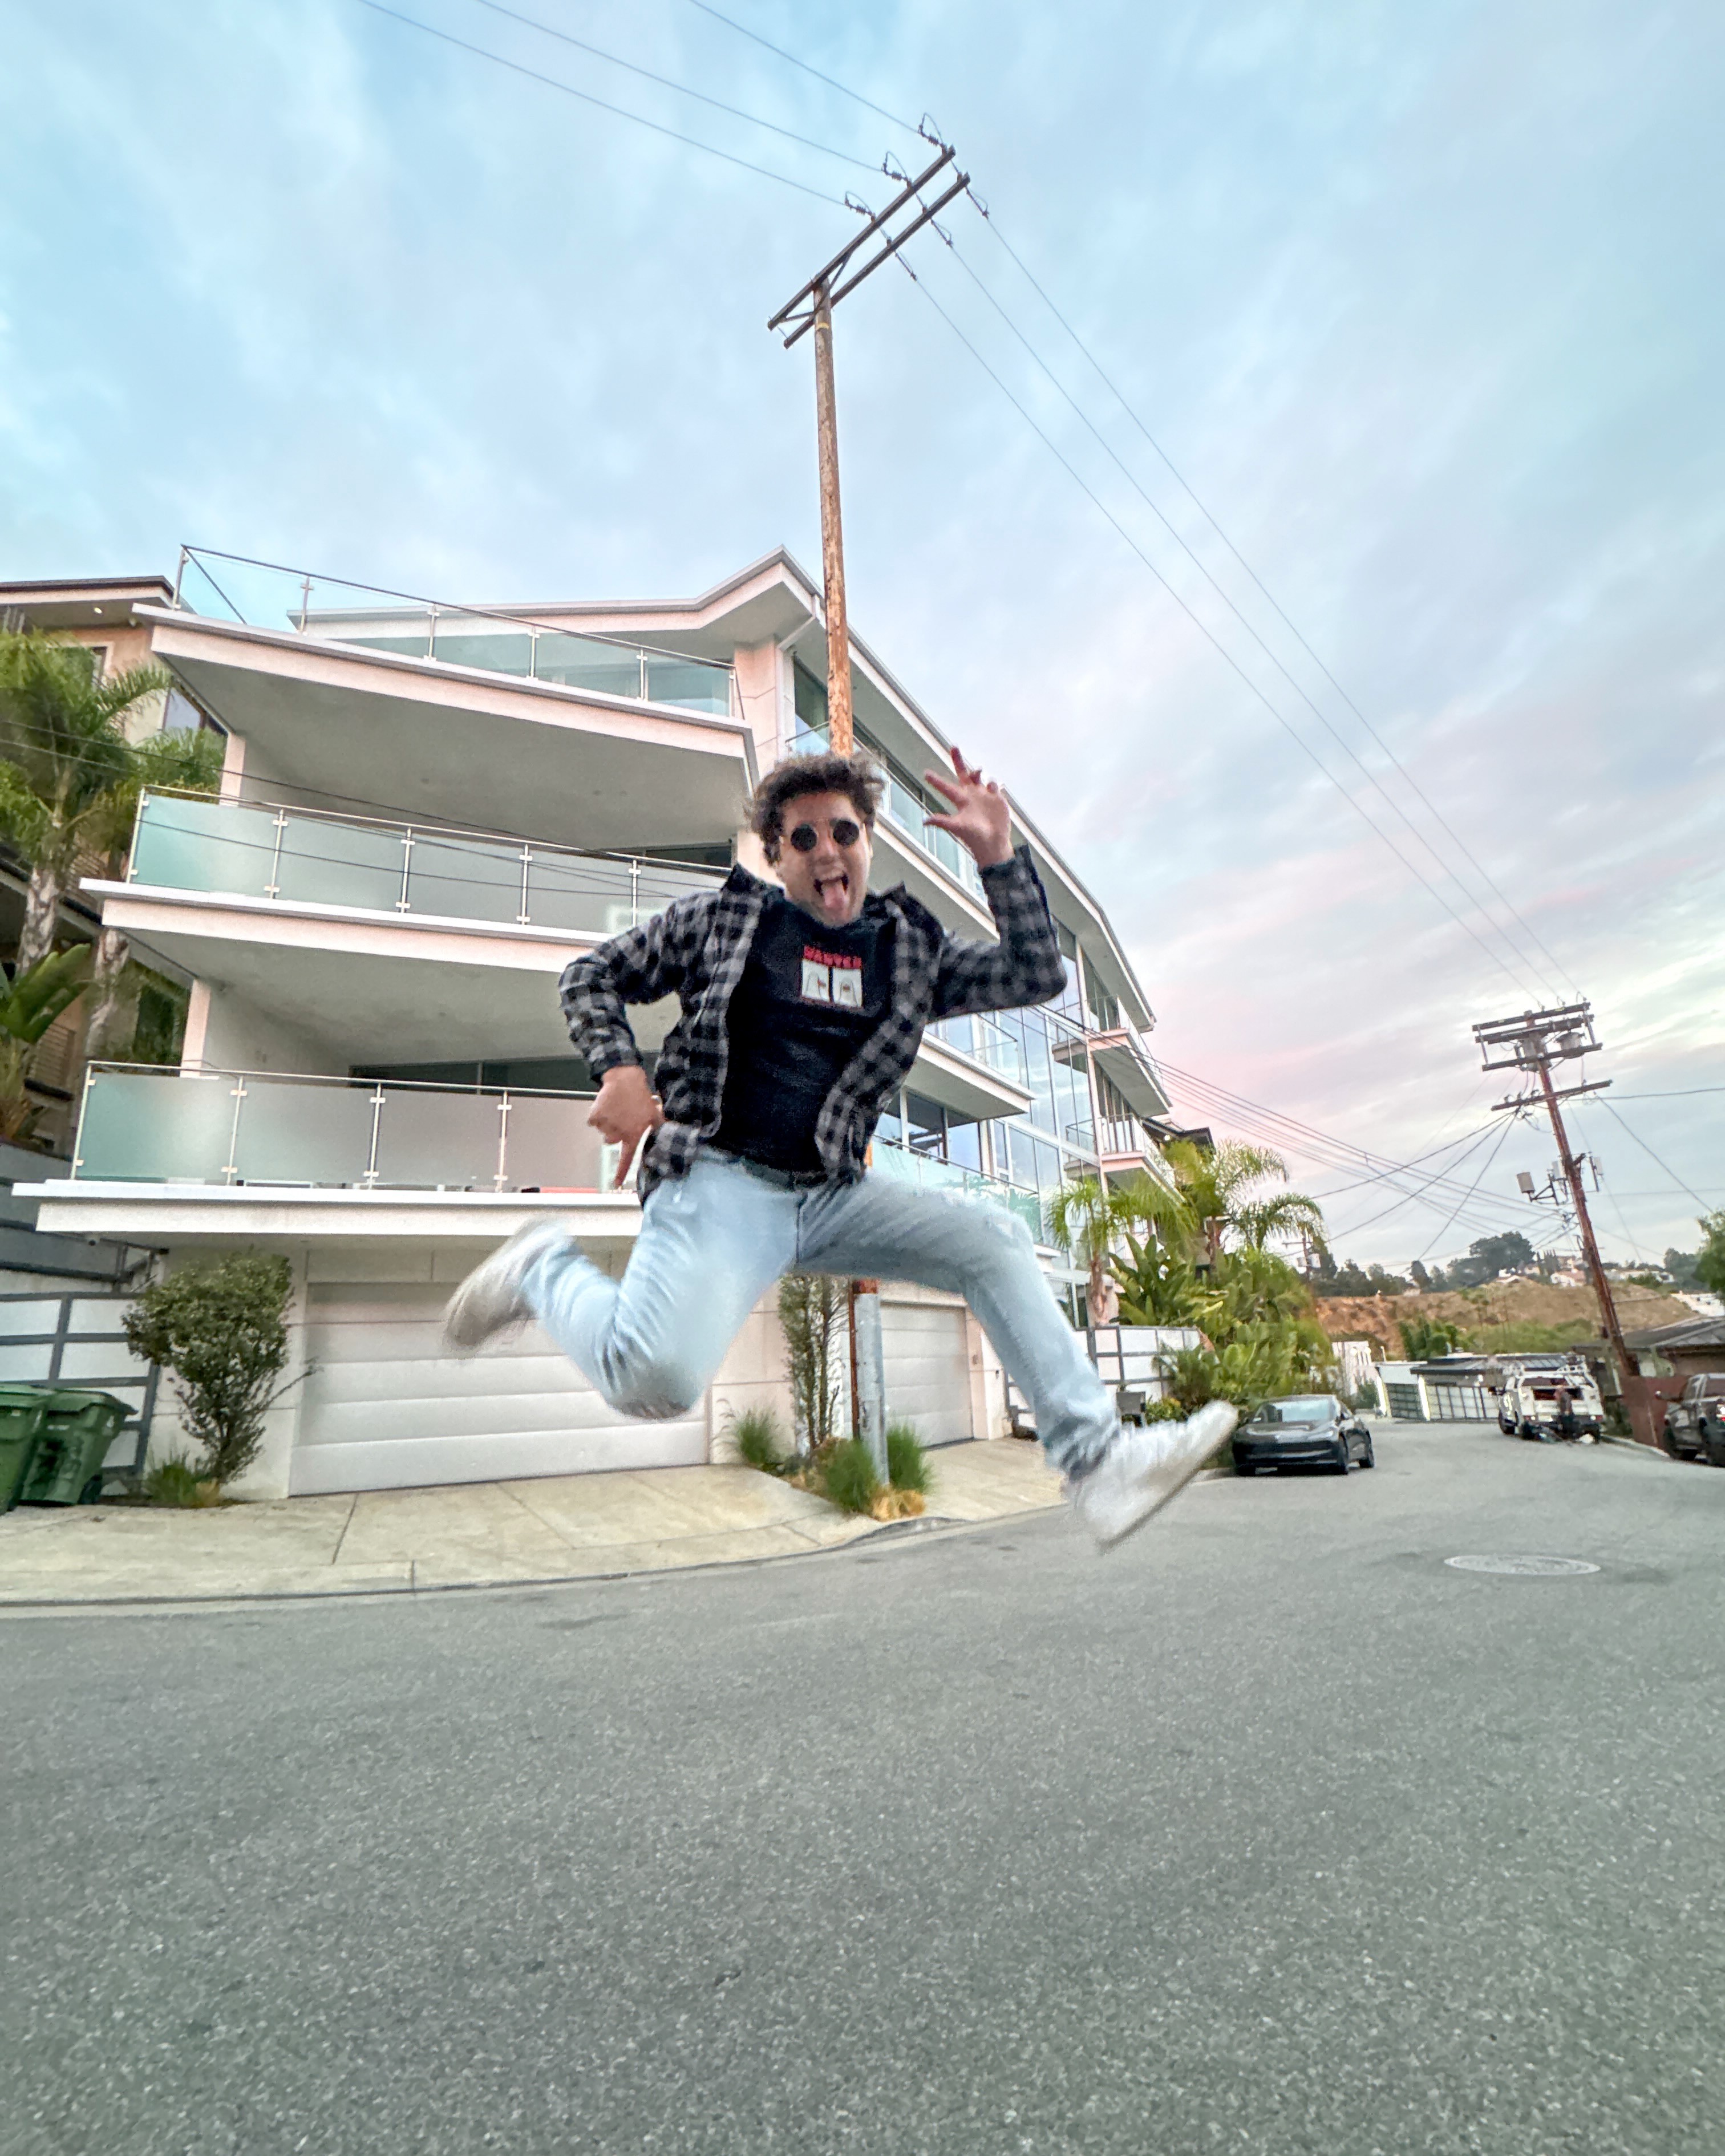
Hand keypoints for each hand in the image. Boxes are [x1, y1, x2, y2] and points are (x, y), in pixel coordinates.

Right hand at [587, 1065, 663, 1189]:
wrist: (624, 1079)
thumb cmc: (640, 1095)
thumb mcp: (654, 1112)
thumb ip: (659, 1126)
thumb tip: (671, 1133)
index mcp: (632, 1134)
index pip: (626, 1158)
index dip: (621, 1172)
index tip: (616, 1184)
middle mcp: (618, 1133)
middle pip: (611, 1141)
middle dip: (614, 1132)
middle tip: (621, 1117)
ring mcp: (605, 1125)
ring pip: (602, 1130)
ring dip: (607, 1122)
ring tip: (616, 1109)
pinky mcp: (595, 1116)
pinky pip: (593, 1121)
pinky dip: (597, 1115)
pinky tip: (607, 1105)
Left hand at [923, 748, 1012, 867]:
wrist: (993, 844)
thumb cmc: (973, 838)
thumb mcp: (957, 828)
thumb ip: (943, 822)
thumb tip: (925, 821)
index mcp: (960, 801)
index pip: (946, 787)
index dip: (936, 781)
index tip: (926, 773)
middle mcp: (971, 795)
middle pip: (963, 774)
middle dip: (958, 760)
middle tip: (953, 746)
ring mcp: (984, 796)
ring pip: (979, 776)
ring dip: (978, 771)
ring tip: (979, 771)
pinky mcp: (997, 798)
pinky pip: (994, 784)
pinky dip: (993, 783)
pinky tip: (994, 788)